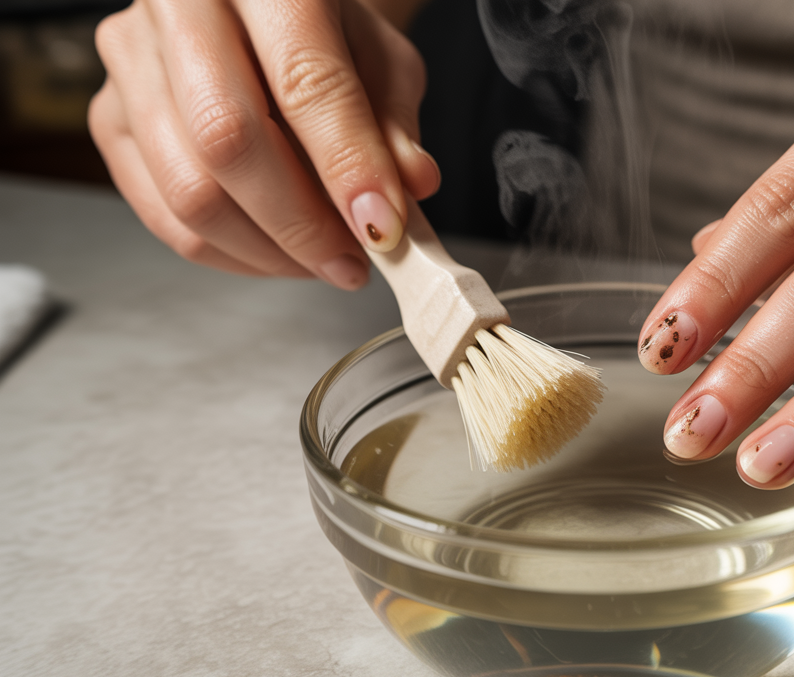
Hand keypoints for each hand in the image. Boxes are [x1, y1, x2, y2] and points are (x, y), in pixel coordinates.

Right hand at [89, 0, 439, 288]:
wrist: (256, 11)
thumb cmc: (321, 31)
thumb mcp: (381, 58)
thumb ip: (395, 121)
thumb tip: (411, 185)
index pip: (303, 81)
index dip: (346, 166)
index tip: (383, 227)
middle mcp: (179, 10)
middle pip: (227, 140)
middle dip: (301, 225)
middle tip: (353, 261)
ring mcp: (132, 62)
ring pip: (188, 190)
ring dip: (267, 251)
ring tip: (324, 261)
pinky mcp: (108, 116)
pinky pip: (162, 215)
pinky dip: (229, 253)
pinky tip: (277, 255)